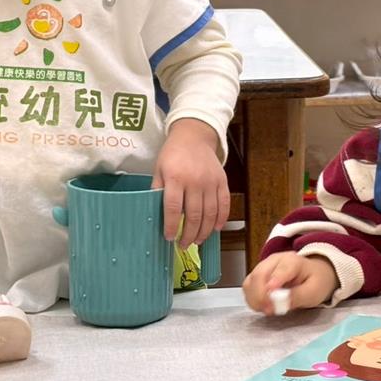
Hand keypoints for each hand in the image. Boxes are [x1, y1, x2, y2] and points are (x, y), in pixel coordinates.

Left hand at [153, 118, 227, 247]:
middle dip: (189, 234)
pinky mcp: (222, 181)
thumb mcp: (159, 169)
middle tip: (183, 244)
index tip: (169, 237)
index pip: (174, 208)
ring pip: (210, 214)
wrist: (194, 136)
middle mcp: (195, 181)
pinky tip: (215, 229)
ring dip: (204, 232)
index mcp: (175, 178)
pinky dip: (221, 219)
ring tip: (197, 241)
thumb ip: (158, 190)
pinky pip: (224, 204)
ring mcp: (210, 182)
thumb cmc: (173, 154)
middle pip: (194, 215)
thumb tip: (156, 214)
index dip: (172, 226)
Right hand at [243, 251, 338, 314]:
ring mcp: (264, 266)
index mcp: (293, 261)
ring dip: (254, 299)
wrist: (314, 273)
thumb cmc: (315, 281)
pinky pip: (248, 287)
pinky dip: (252, 299)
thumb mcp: (314, 291)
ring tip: (268, 309)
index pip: (281, 270)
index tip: (270, 298)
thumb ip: (298, 296)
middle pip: (259, 274)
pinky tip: (263, 306)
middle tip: (269, 310)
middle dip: (260, 295)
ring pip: (250, 281)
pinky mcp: (257, 275)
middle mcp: (274, 260)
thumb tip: (281, 302)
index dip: (274, 283)